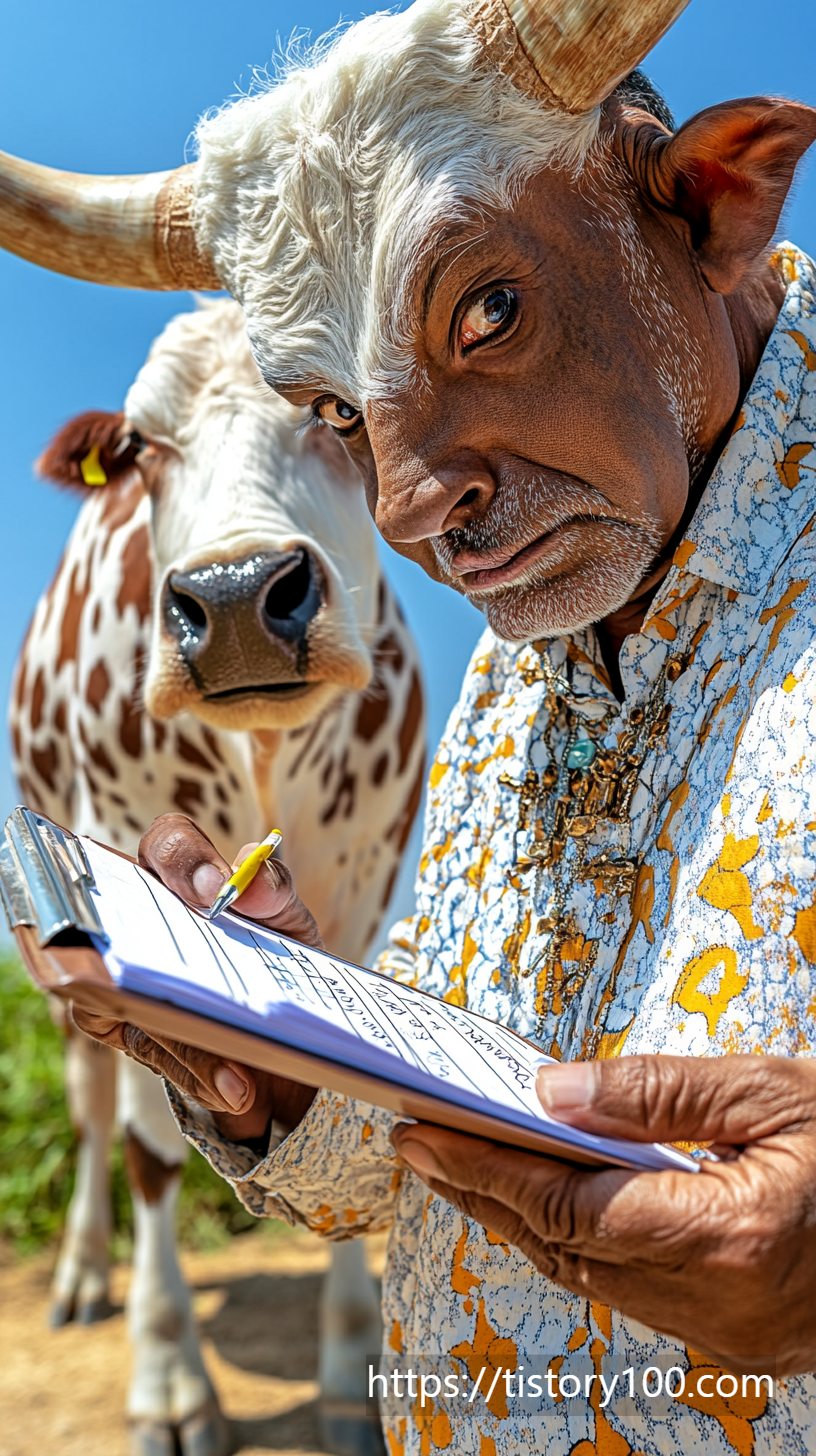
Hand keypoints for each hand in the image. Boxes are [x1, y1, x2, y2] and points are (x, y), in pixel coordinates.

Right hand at [72, 814, 317, 1140]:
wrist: (289, 1048)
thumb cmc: (280, 965)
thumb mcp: (291, 929)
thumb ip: (275, 895)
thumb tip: (251, 880)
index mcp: (188, 877)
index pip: (167, 844)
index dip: (181, 857)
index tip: (213, 893)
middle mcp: (144, 917)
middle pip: (118, 909)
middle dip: (158, 947)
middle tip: (210, 990)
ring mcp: (126, 971)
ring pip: (126, 992)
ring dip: (186, 1037)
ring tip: (242, 1073)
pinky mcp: (126, 1025)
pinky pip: (145, 1045)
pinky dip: (192, 1069)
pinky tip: (232, 1086)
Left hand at [390, 1055, 815, 1375]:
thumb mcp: (775, 1092)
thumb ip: (659, 1091)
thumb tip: (552, 1090)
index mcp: (733, 1236)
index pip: (569, 1206)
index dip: (485, 1169)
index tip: (421, 1133)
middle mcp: (720, 1302)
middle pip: (564, 1249)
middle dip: (482, 1193)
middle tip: (420, 1142)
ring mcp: (728, 1334)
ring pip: (590, 1279)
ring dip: (522, 1221)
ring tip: (468, 1164)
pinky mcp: (736, 1339)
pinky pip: (629, 1292)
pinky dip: (576, 1245)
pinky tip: (551, 1207)